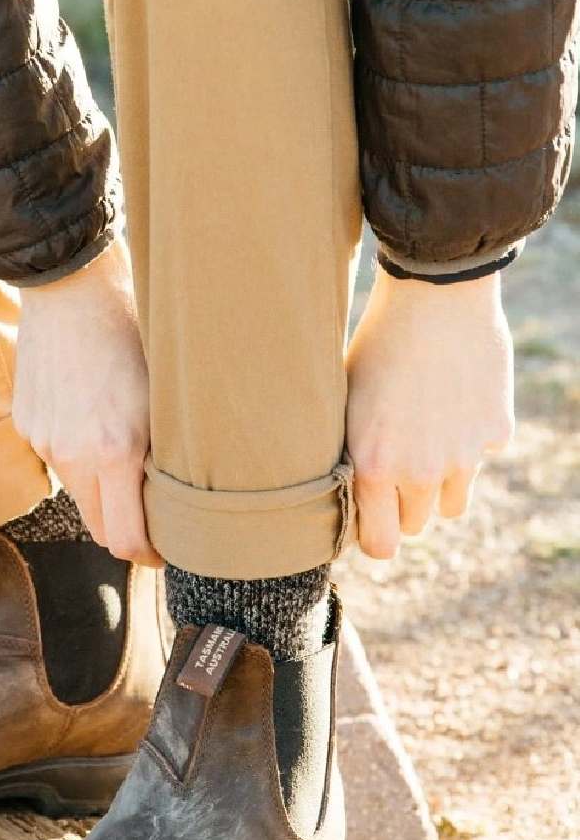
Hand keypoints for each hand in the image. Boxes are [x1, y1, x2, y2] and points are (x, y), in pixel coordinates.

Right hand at [13, 240, 162, 566]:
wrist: (71, 285)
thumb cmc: (134, 332)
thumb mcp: (163, 399)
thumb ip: (158, 458)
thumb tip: (166, 505)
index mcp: (115, 451)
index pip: (123, 538)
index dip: (147, 553)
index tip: (164, 549)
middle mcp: (72, 455)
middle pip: (97, 527)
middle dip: (125, 529)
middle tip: (152, 518)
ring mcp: (43, 440)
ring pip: (78, 491)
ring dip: (101, 487)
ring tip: (122, 449)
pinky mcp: (25, 423)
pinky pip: (56, 458)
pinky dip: (77, 453)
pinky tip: (91, 415)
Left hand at [345, 268, 514, 559]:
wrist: (432, 295)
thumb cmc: (373, 345)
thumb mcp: (344, 406)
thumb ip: (351, 459)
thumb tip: (347, 496)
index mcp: (376, 469)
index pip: (381, 544)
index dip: (374, 535)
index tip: (369, 518)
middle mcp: (423, 472)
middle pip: (417, 524)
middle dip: (404, 505)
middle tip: (394, 467)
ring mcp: (465, 454)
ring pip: (453, 503)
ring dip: (439, 484)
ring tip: (423, 443)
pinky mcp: (496, 431)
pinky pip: (481, 456)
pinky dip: (469, 441)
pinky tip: (452, 402)